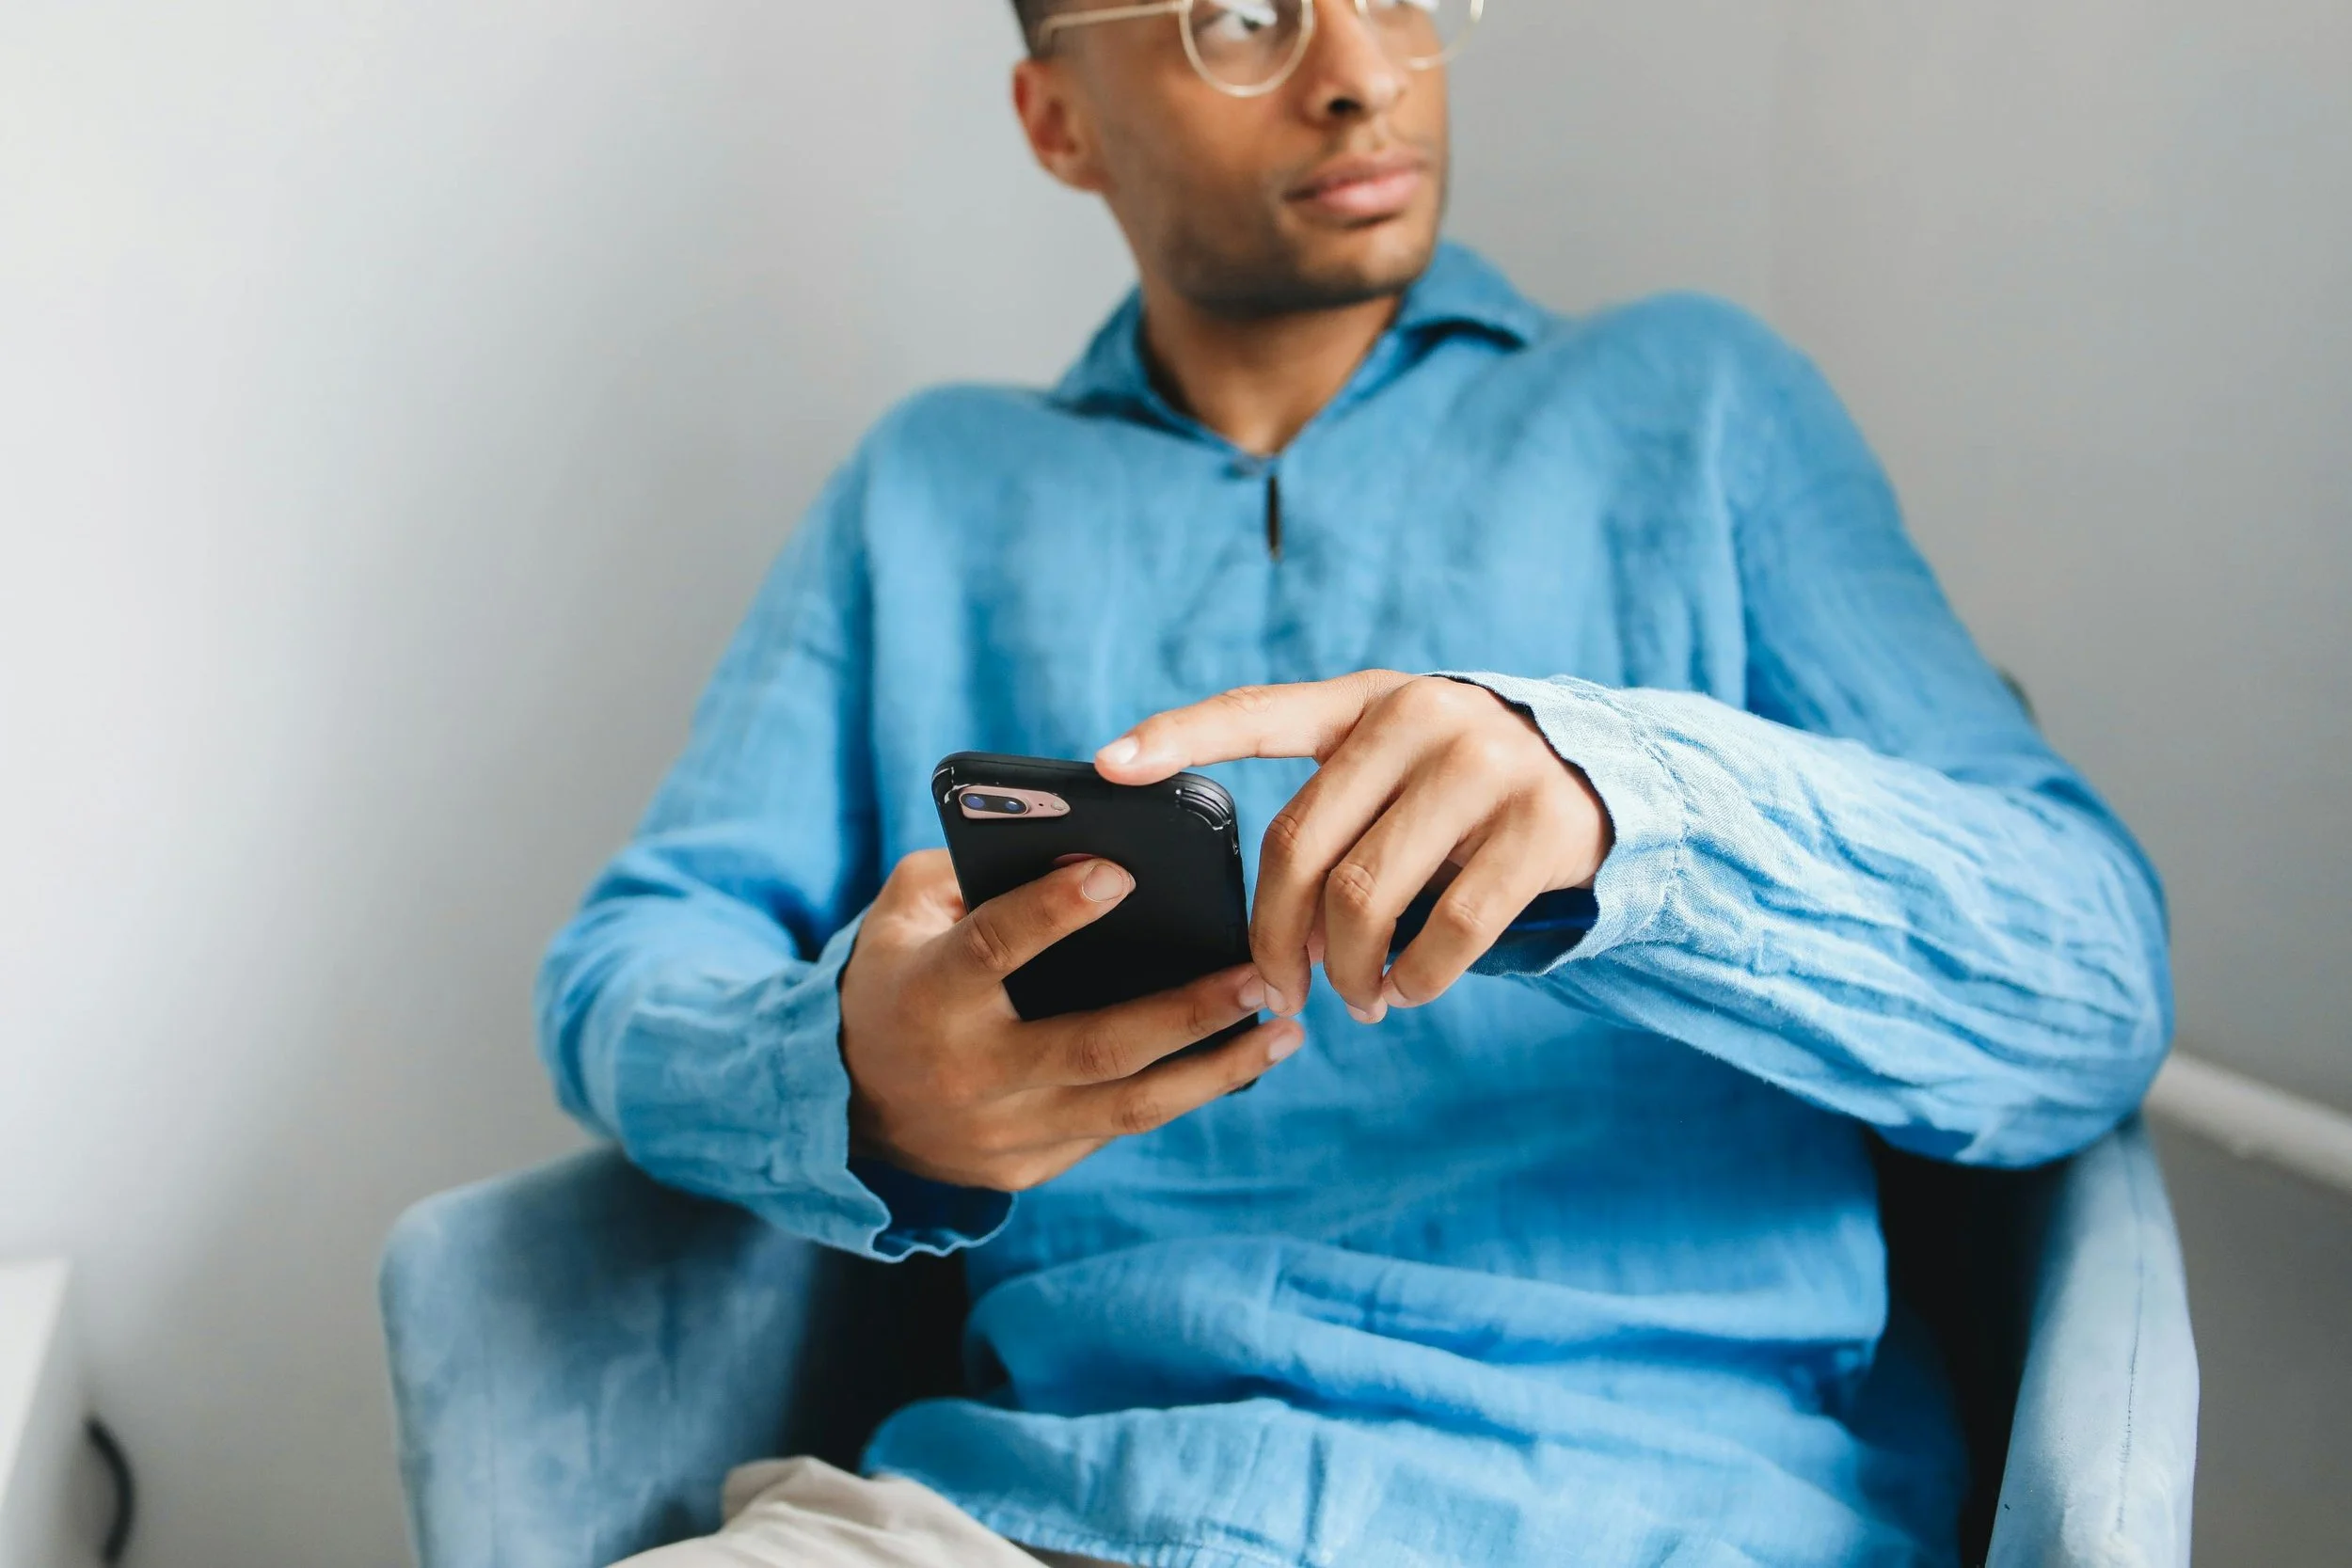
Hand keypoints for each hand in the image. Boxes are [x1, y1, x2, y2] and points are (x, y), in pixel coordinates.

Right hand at [839, 850, 1303, 1191]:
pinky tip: (1240, 1058)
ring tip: (1285, 1028)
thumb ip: (969, 868)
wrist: (846, 1106)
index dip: (1053, 910)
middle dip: (1188, 1011)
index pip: (994, 949)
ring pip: (1130, 1105)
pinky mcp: (1029, 1167)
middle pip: (1096, 1044)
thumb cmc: (897, 978)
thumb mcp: (904, 913)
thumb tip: (1071, 838)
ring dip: (1218, 1068)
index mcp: (928, 994)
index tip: (1120, 870)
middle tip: (1261, 973)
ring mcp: (1003, 1131)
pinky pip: (1119, 1127)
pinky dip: (1184, 1093)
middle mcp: (969, 1072)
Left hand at [1095, 673, 1611, 1024]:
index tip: (1111, 765)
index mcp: (1364, 701)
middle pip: (1301, 845)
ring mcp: (1485, 766)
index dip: (1180, 737)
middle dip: (1276, 937)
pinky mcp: (1539, 825)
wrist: (1599, 777)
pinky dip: (1416, 979)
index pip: (1256, 712)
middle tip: (1280, 988)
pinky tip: (1406, 990)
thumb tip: (1265, 933)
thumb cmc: (1457, 791)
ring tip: (1354, 998)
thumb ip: (1328, 810)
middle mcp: (1420, 718)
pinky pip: (1450, 929)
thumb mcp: (1394, 767)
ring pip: (1368, 895)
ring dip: (1348, 970)